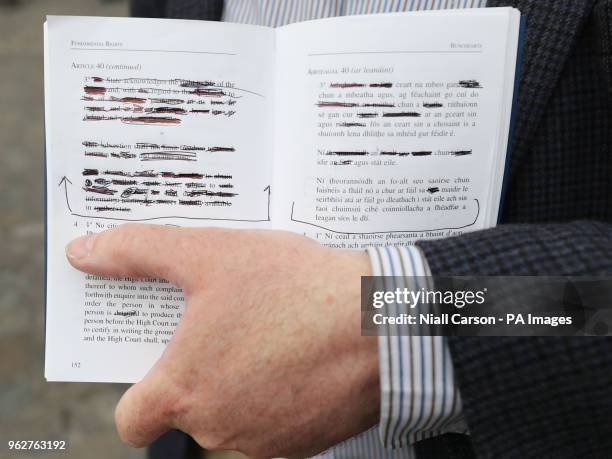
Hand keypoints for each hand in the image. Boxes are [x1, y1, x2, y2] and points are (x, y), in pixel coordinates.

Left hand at [66, 224, 377, 457]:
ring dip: (244, 379)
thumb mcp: (211, 255)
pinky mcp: (306, 443)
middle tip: (226, 325)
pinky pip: (275, 420)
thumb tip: (86, 252)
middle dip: (203, 370)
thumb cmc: (297, 290)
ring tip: (270, 331)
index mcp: (184, 390)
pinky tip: (300, 352)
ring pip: (235, 414)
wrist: (384, 324)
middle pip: (190, 408)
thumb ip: (140, 252)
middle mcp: (219, 428)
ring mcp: (265, 441)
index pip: (132, 419)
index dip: (141, 389)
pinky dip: (279, 392)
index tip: (162, 358)